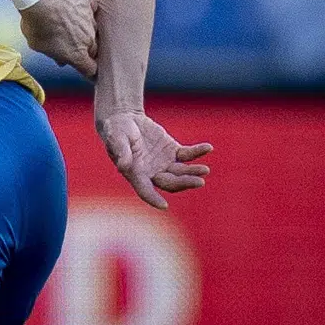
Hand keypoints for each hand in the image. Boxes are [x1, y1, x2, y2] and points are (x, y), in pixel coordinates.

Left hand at [19, 0, 97, 78]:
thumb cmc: (35, 21)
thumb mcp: (38, 45)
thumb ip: (53, 54)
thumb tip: (60, 58)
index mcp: (77, 54)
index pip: (91, 70)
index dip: (87, 70)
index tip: (84, 68)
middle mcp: (89, 38)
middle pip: (94, 50)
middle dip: (85, 49)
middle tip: (72, 43)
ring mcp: (91, 19)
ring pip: (94, 29)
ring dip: (85, 29)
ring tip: (70, 23)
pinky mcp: (89, 2)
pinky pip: (92, 9)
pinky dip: (86, 10)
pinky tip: (75, 8)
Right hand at [98, 110, 212, 208]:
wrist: (125, 119)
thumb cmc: (116, 130)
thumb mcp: (116, 138)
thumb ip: (120, 151)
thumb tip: (123, 165)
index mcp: (136, 173)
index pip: (145, 190)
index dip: (153, 199)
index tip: (163, 206)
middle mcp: (152, 173)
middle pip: (170, 183)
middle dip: (184, 183)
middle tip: (199, 182)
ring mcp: (164, 164)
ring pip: (181, 172)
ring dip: (193, 172)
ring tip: (205, 170)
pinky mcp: (173, 152)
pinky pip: (187, 155)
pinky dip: (198, 152)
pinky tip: (208, 148)